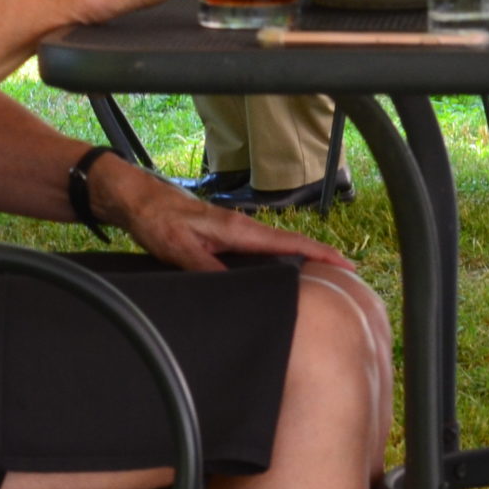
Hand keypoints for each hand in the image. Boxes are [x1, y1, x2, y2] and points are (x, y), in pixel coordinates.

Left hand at [97, 163, 356, 274]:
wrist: (139, 201)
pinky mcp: (227, 236)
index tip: (346, 265)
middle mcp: (243, 227)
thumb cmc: (158, 220)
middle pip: (292, 244)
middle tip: (349, 277)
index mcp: (238, 229)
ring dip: (303, 258)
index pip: (288, 243)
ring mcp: (236, 231)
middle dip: (321, 257)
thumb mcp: (178, 247)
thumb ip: (206, 267)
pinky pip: (264, 249)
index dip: (319, 254)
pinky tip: (284, 272)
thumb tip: (235, 288)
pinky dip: (283, 258)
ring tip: (326, 277)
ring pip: (279, 246)